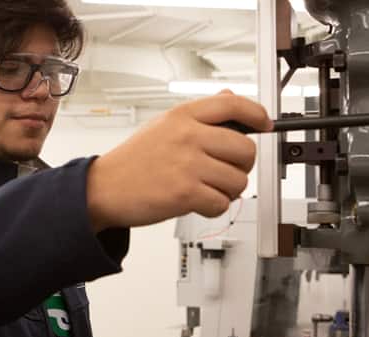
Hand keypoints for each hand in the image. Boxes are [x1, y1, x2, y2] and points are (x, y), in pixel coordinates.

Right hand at [86, 90, 271, 230]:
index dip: (257, 114)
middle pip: (246, 149)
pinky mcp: (185, 193)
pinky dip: (215, 207)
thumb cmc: (134, 159)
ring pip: (238, 180)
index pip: (234, 105)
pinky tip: (199, 201)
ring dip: (229, 190)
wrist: (104, 188)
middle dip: (243, 165)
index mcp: (184, 116)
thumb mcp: (165, 125)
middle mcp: (188, 136)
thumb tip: (229, 97)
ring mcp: (187, 164)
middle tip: (228, 170)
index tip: (264, 124)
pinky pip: (222, 202)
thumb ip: (200, 114)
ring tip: (209, 188)